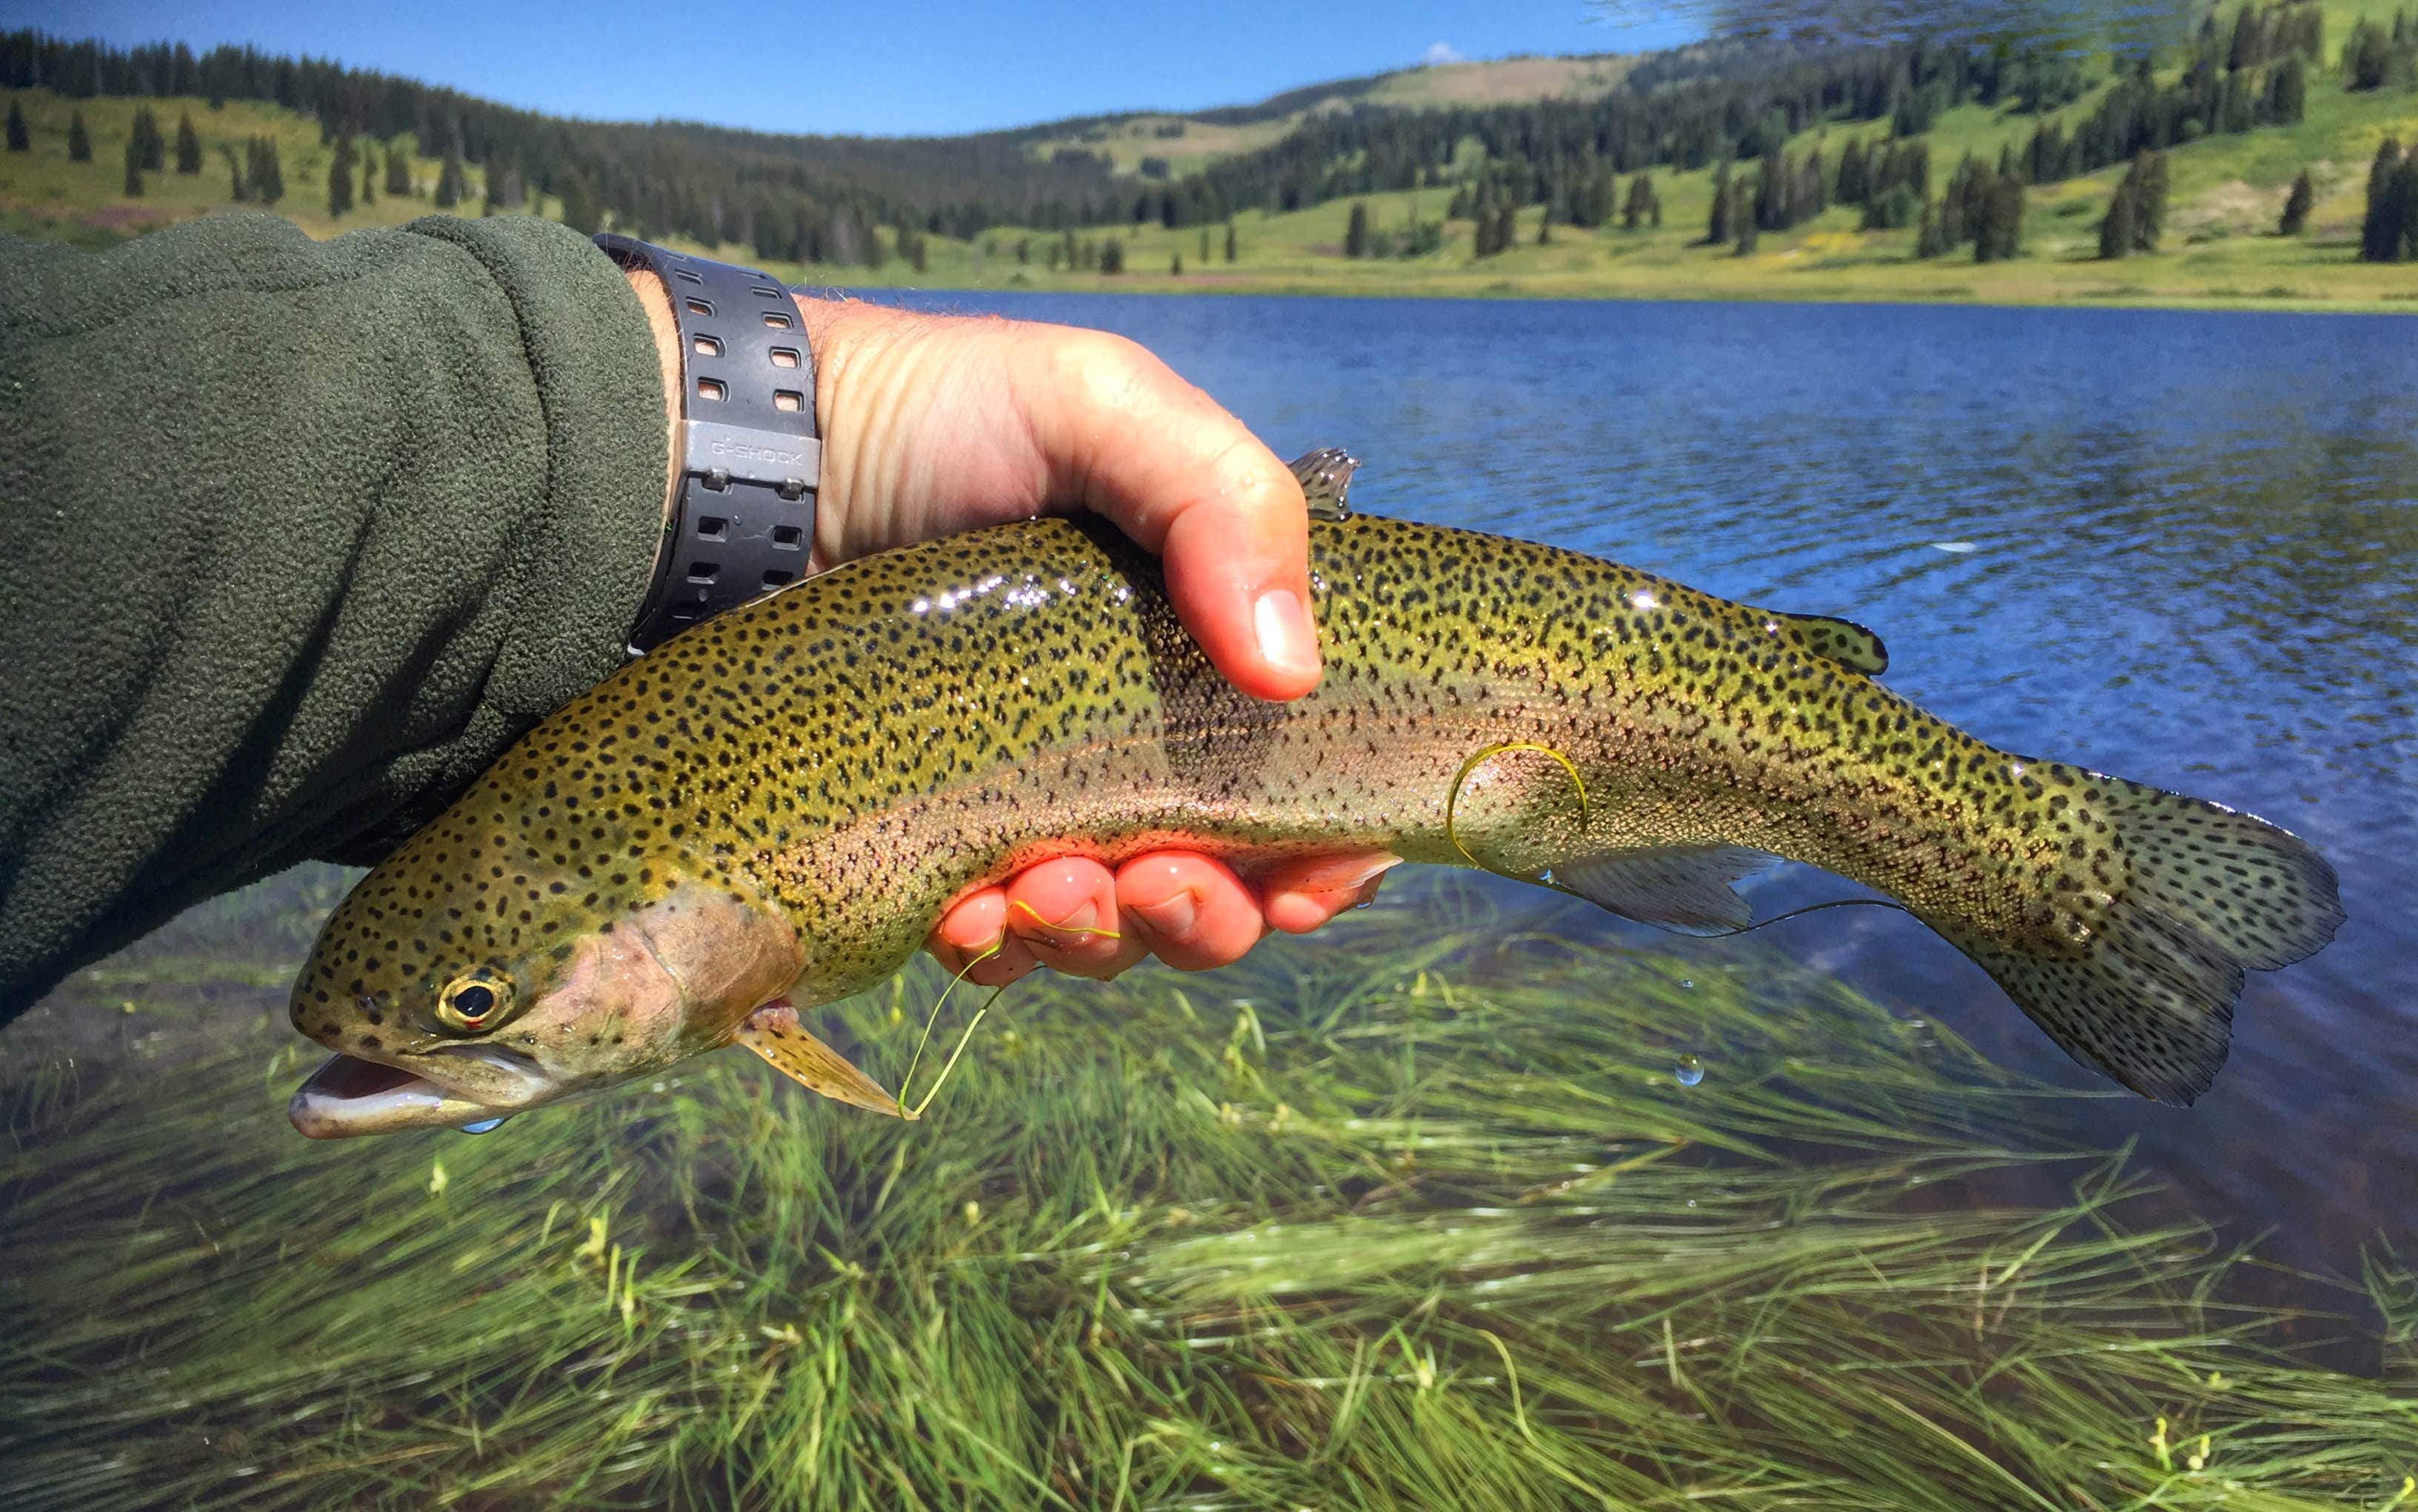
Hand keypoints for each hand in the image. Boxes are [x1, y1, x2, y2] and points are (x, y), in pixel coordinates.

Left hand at [726, 292, 1395, 983]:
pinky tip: (966, 912)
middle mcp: (1135, 743)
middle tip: (1162, 883)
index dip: (1327, 859)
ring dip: (1101, 936)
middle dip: (1207, 915)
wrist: (765, 456)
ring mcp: (1032, 801)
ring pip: (1110, 931)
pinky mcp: (933, 840)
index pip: (1307, 787)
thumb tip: (1291, 670)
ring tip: (1049, 892)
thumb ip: (1222, 500)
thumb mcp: (1103, 406)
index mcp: (1206, 652)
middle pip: (1220, 888)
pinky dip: (993, 946)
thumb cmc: (945, 411)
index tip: (1303, 886)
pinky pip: (987, 940)